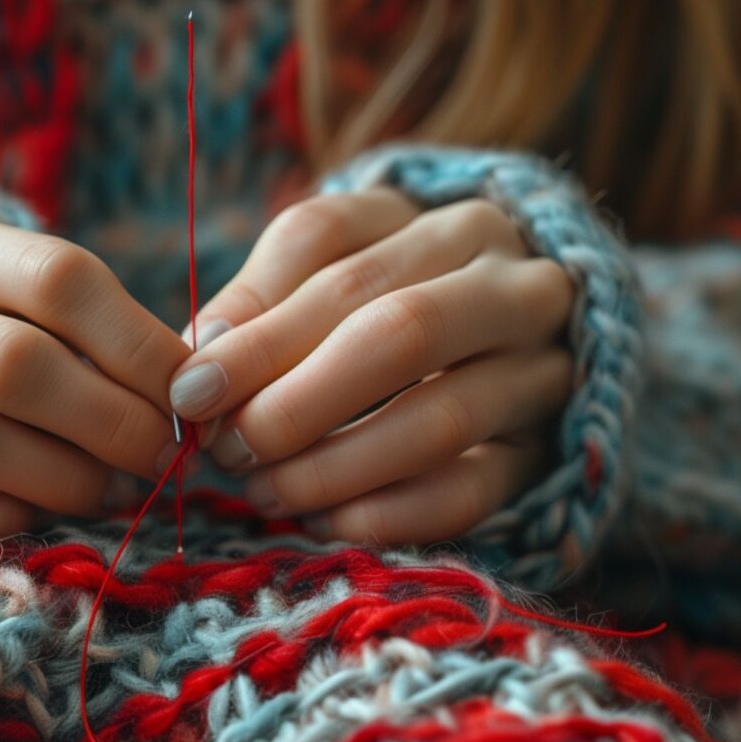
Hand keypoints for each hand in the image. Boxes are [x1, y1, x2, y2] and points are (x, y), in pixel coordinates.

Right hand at [0, 209, 190, 539]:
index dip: (137, 343)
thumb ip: (95, 331)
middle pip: (9, 361)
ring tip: (112, 491)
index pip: (54, 277)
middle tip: (162, 457)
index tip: (191, 394)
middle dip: (108, 420)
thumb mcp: (20, 299)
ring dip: (59, 475)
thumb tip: (189, 392)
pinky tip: (37, 512)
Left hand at [168, 189, 575, 542]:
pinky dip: (390, 513)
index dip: (255, 323)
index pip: (335, 250)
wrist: (529, 344)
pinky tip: (325, 522)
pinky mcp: (549, 449)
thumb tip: (197, 355)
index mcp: (442, 219)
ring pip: (443, 415)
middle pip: (400, 328)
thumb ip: (267, 300)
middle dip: (297, 399)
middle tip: (228, 448)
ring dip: (336, 464)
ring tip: (263, 491)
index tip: (191, 388)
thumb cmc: (404, 300)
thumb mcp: (341, 273)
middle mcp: (512, 281)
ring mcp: (543, 368)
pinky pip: (474, 489)